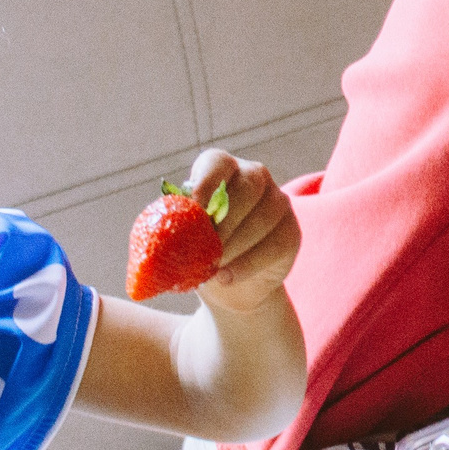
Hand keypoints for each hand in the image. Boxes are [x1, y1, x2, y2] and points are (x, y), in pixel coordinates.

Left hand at [181, 150, 300, 314]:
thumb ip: (173, 230)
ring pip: (264, 216)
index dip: (207, 180)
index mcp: (222, 170)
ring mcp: (278, 202)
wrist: (230, 287)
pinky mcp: (292, 231)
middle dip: (225, 218)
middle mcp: (254, 177)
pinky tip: (227, 277)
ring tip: (212, 268)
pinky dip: (248, 264)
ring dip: (235, 245)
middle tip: (205, 247)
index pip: (217, 162)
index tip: (195, 207)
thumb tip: (157, 238)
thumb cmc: (198, 253)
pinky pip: (276, 243)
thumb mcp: (180, 239)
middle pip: (248, 186)